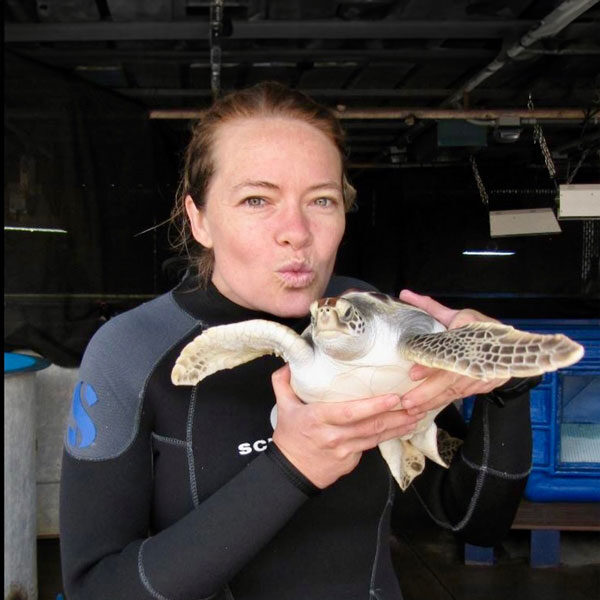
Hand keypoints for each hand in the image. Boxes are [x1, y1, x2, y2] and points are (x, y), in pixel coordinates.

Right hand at [271, 365, 424, 488]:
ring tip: (416, 415)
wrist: (291, 472)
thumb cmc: (290, 437)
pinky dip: (389, 436)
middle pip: (370, 426)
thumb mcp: (283, 407)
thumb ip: (284, 383)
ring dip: (398, 426)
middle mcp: (334, 435)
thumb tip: (289, 363)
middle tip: (414, 404)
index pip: (350, 413)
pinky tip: (403, 428)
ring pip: (376, 436)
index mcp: (318, 419)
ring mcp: (345, 450)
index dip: (373, 406)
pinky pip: (372, 445)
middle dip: (395, 415)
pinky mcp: (352, 460)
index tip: (392, 397)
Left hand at [398, 290, 508, 415]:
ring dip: (431, 402)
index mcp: (468, 341)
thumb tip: (405, 294)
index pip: (447, 356)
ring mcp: (479, 377)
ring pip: (453, 393)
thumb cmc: (480, 328)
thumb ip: (430, 307)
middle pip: (449, 381)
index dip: (430, 367)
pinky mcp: (480, 387)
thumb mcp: (457, 315)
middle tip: (407, 401)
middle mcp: (474, 362)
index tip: (413, 373)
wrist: (513, 347)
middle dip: (427, 393)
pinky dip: (442, 403)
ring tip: (411, 409)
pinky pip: (458, 397)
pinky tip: (426, 409)